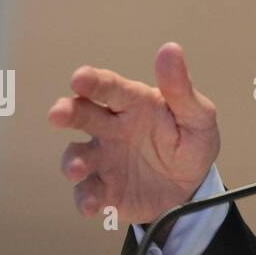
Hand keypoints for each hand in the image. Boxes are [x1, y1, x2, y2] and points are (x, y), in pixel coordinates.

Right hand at [49, 42, 219, 226]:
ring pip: (77, 155)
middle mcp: (112, 128)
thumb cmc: (192, 142)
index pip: (110, 87)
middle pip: (82, 114)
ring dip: (72, 161)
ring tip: (77, 169)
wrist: (193, 188)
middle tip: (58, 114)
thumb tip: (170, 48)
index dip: (93, 81)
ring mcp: (105, 159)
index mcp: (134, 104)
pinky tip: (94, 205)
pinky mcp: (105, 189)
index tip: (79, 78)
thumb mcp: (197, 115)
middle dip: (66, 112)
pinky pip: (88, 193)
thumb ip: (181, 88)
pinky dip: (86, 199)